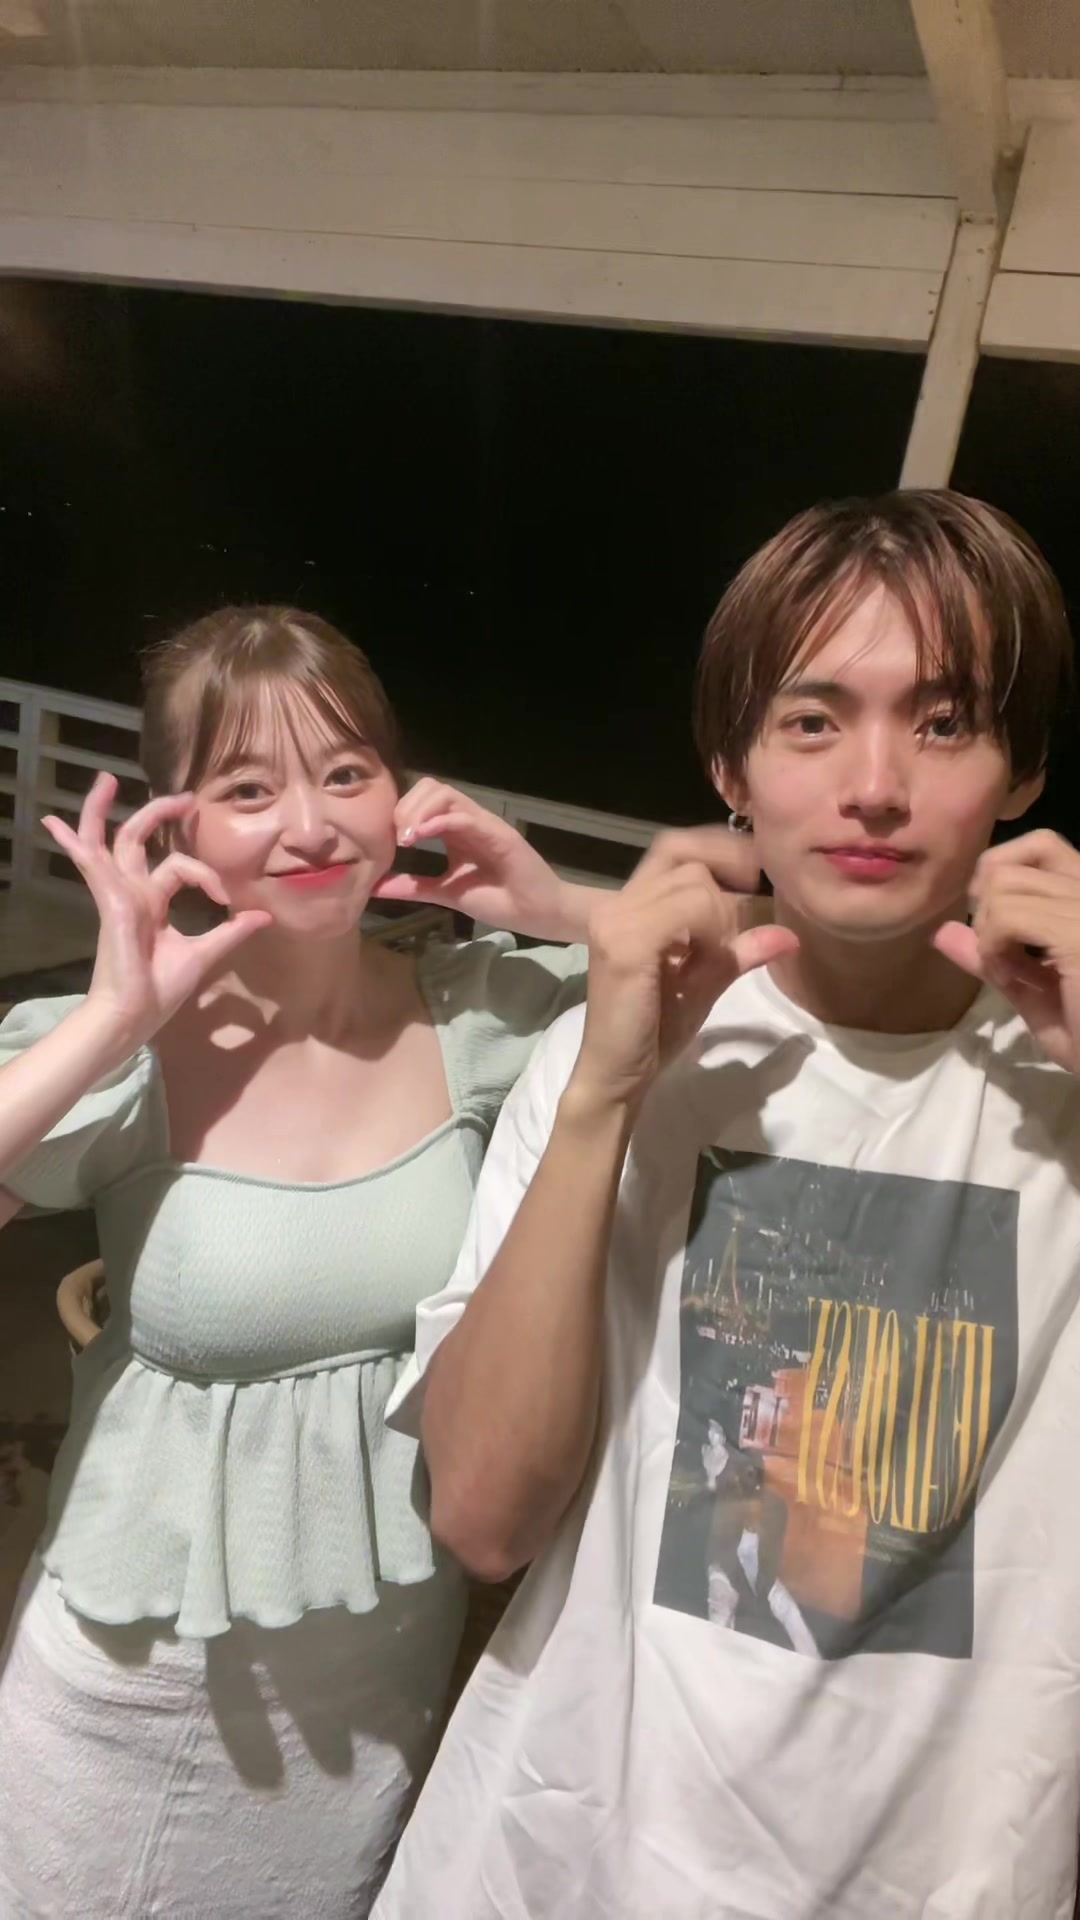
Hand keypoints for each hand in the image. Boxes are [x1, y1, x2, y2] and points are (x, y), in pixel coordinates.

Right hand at [42, 774, 271, 1051]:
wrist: (134, 1016)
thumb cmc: (160, 990)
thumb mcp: (205, 953)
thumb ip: (231, 931)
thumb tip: (262, 916)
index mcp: (152, 903)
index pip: (177, 866)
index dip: (206, 875)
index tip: (226, 896)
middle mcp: (132, 893)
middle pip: (137, 841)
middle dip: (158, 813)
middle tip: (185, 797)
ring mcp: (118, 895)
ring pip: (108, 842)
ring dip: (103, 810)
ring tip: (105, 780)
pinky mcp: (110, 901)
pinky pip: (92, 864)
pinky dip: (77, 842)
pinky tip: (56, 824)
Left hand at [370, 779, 590, 939]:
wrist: (539, 912)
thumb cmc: (499, 900)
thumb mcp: (445, 893)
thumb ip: (413, 886)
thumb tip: (376, 886)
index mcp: (456, 829)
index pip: (422, 800)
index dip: (399, 813)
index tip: (388, 842)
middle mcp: (469, 820)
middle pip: (430, 787)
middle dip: (405, 807)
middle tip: (396, 838)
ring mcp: (484, 824)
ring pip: (445, 794)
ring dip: (418, 811)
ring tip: (407, 839)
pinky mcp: (498, 834)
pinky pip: (464, 817)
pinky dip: (439, 822)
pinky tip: (421, 838)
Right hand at [568, 828, 798, 1113]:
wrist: (618, 1075)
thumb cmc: (655, 1030)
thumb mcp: (706, 981)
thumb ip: (738, 952)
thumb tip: (788, 936)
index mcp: (630, 906)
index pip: (674, 847)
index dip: (718, 850)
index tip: (755, 874)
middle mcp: (617, 903)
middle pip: (686, 858)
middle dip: (726, 879)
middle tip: (747, 912)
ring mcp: (616, 920)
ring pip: (692, 883)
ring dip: (719, 914)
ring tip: (718, 952)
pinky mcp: (624, 944)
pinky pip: (686, 911)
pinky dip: (710, 929)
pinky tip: (709, 957)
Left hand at [933, 830, 1079, 1072]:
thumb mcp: (1032, 995)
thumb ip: (993, 958)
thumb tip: (943, 932)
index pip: (1040, 844)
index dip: (1000, 876)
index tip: (996, 928)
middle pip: (1008, 864)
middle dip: (986, 911)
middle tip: (1002, 956)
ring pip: (1003, 885)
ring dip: (991, 934)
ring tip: (1016, 974)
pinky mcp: (1078, 931)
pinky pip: (1008, 916)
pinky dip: (996, 949)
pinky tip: (1018, 980)